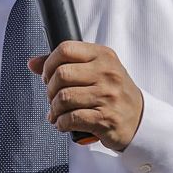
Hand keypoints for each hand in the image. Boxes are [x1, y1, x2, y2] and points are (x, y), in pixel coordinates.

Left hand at [28, 41, 143, 151]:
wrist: (140, 120)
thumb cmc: (113, 92)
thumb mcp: (96, 70)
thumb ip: (65, 64)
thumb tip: (32, 63)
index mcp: (103, 56)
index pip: (65, 49)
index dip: (49, 63)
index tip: (48, 76)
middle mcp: (107, 73)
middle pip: (61, 74)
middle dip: (49, 89)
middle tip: (52, 97)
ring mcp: (107, 96)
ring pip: (63, 98)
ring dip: (54, 109)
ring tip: (57, 112)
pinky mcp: (105, 119)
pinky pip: (71, 119)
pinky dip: (61, 123)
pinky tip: (63, 123)